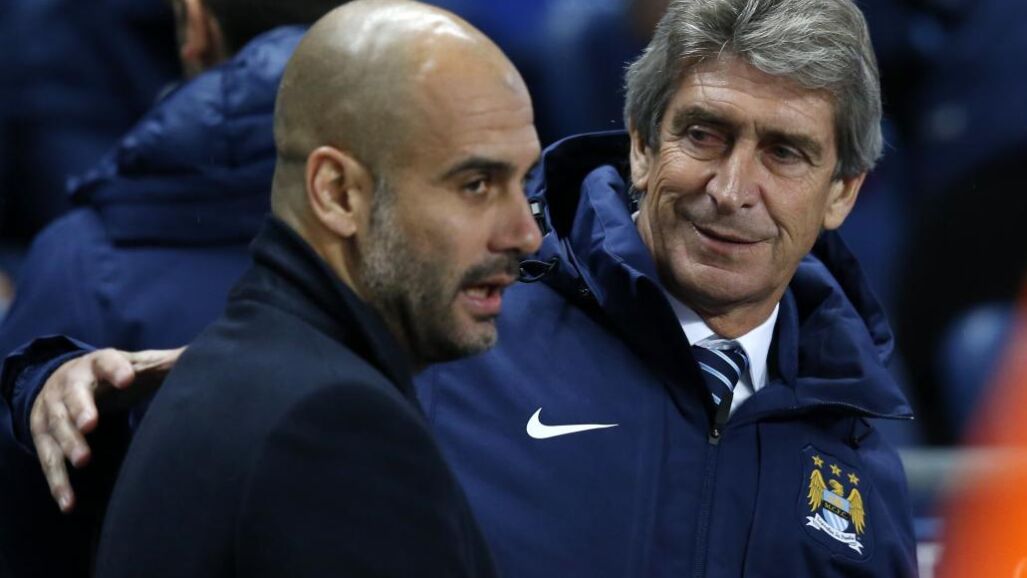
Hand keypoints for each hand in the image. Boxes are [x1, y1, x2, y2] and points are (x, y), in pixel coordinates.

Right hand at [29, 347, 183, 511]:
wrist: (60, 379)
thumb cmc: (111, 375)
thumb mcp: (135, 365)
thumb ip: (166, 364)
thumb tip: (206, 355)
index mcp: (98, 364)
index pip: (107, 361)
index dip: (116, 369)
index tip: (127, 378)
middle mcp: (70, 384)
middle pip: (74, 395)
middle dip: (81, 409)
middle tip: (91, 425)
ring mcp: (52, 410)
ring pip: (57, 427)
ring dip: (68, 444)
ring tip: (83, 461)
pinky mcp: (41, 436)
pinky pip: (47, 460)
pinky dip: (57, 482)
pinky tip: (69, 503)